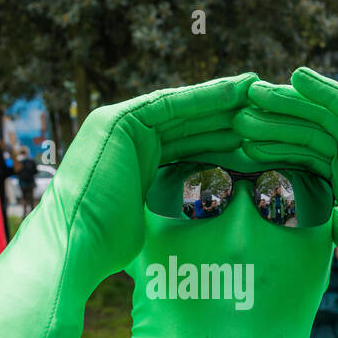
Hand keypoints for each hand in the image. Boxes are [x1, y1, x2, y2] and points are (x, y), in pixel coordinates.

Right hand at [44, 73, 256, 289]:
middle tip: (262, 104)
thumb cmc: (105, 248)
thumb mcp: (143, 222)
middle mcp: (120, 137)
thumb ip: (161, 207)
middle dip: (223, 113)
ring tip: (257, 89)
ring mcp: (116, 125)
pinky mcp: (118, 121)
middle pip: (183, 122)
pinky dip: (205, 96)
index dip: (215, 136)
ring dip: (220, 98)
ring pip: (180, 108)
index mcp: (127, 159)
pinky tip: (237, 91)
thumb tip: (190, 226)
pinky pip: (171, 105)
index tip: (249, 136)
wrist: (75, 247)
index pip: (179, 142)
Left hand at [239, 67, 337, 300]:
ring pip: (322, 116)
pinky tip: (296, 77)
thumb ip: (335, 224)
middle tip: (235, 114)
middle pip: (308, 130)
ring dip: (288, 102)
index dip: (275, 144)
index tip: (242, 143)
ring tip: (253, 92)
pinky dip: (324, 92)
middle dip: (272, 121)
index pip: (305, 152)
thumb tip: (320, 223)